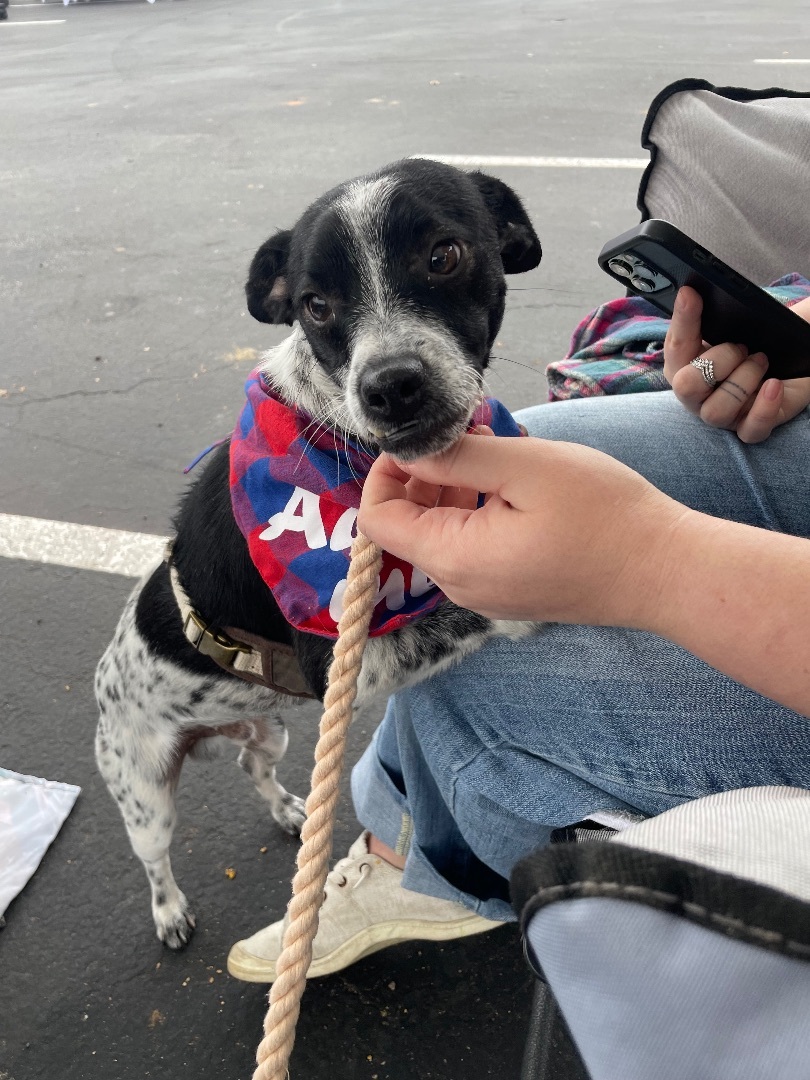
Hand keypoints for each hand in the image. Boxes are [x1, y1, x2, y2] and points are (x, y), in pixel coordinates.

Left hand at [358, 432, 682, 624]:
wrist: (665, 572)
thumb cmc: (603, 515)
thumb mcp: (524, 467)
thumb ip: (456, 458)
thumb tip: (407, 450)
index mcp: (453, 558)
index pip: (377, 520)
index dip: (385, 472)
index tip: (421, 438)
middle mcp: (460, 586)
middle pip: (410, 525)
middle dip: (428, 474)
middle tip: (474, 433)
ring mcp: (486, 594)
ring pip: (443, 533)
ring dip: (457, 488)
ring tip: (501, 452)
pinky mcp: (510, 592)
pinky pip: (473, 547)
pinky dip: (480, 510)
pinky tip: (517, 485)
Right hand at [664, 287, 809, 442]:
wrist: (792, 362)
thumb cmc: (757, 342)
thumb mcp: (734, 325)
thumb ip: (708, 313)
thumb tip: (689, 290)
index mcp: (685, 366)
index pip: (674, 346)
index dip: (682, 320)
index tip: (690, 294)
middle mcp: (697, 395)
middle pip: (686, 387)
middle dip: (717, 361)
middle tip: (741, 346)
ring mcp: (723, 414)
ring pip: (717, 411)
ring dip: (743, 381)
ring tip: (762, 360)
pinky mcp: (750, 428)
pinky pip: (750, 430)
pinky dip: (763, 407)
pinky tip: (774, 384)